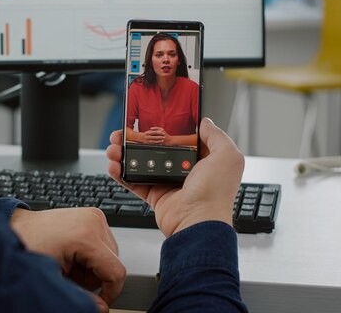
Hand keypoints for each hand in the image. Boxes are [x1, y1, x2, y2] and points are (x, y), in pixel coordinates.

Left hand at [10, 207, 125, 311]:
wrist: (17, 227)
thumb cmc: (28, 247)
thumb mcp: (55, 278)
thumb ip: (81, 295)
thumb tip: (102, 308)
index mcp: (86, 236)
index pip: (116, 271)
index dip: (111, 292)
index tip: (100, 301)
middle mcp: (94, 221)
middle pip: (113, 263)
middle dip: (94, 276)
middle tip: (69, 273)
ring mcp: (94, 216)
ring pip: (110, 253)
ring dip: (93, 264)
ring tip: (69, 261)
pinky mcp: (93, 215)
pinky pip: (104, 242)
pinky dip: (92, 252)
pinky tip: (73, 252)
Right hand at [107, 118, 243, 236]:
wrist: (198, 222)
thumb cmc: (215, 192)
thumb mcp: (226, 156)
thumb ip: (216, 136)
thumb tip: (205, 122)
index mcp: (202, 159)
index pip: (180, 137)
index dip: (165, 127)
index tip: (149, 118)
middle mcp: (185, 170)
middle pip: (155, 148)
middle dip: (138, 139)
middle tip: (124, 133)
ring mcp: (168, 183)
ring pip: (141, 163)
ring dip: (125, 154)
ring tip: (114, 147)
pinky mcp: (155, 196)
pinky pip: (134, 182)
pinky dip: (121, 174)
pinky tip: (114, 165)